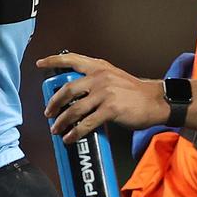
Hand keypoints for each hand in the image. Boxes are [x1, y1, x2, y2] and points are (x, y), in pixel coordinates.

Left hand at [36, 52, 169, 143]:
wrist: (156, 100)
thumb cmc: (136, 92)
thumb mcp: (114, 77)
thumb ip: (96, 81)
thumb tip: (76, 95)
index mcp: (99, 67)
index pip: (71, 59)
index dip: (53, 61)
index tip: (39, 63)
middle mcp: (100, 77)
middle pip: (67, 89)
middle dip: (53, 103)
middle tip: (48, 113)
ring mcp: (105, 93)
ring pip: (74, 109)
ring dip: (61, 122)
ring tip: (56, 129)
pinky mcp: (110, 109)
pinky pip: (86, 124)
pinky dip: (75, 133)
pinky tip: (70, 138)